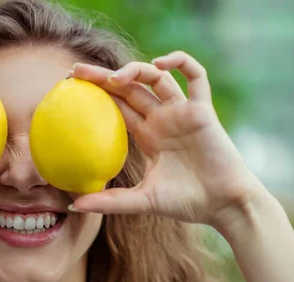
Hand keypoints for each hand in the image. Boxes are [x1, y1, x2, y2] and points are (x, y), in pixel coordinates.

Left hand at [69, 51, 262, 226]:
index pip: (116, 106)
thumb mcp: (141, 201)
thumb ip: (109, 202)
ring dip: (135, 70)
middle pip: (129, 88)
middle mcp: (162, 119)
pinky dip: (181, 62)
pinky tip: (160, 64)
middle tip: (75, 70)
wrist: (223, 205)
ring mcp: (182, 112)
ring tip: (113, 78)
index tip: (70, 88)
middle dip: (102, 77)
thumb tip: (74, 205)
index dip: (96, 94)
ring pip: (156, 78)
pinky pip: (196, 76)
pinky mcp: (203, 110)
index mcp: (147, 135)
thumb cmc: (185, 203)